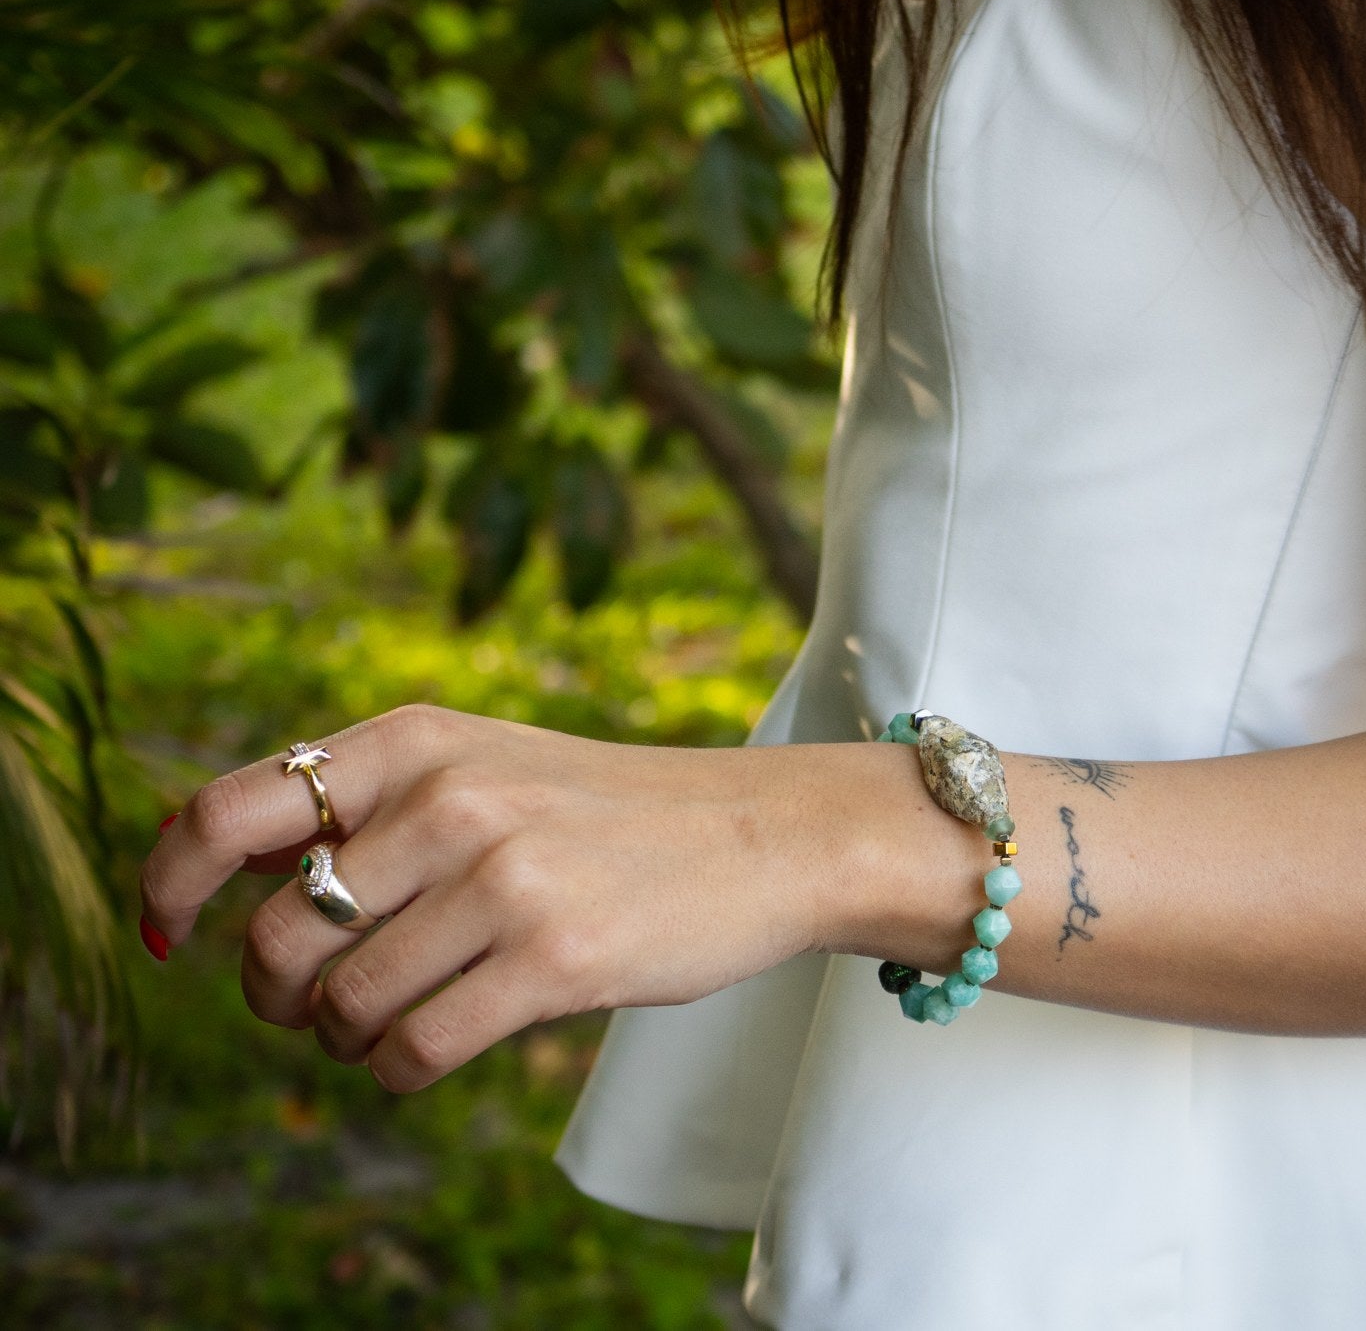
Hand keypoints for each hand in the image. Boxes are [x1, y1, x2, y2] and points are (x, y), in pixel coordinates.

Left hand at [138, 705, 929, 1090]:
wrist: (761, 834)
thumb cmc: (606, 811)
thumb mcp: (484, 764)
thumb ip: (368, 803)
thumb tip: (219, 871)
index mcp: (419, 735)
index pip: (233, 808)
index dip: (171, 878)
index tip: (166, 930)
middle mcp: (451, 797)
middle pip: (275, 934)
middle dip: (267, 994)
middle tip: (299, 1003)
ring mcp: (505, 878)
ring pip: (339, 1004)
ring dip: (340, 1036)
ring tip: (383, 1022)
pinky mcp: (556, 958)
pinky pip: (412, 1050)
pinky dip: (394, 1069)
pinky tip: (422, 1049)